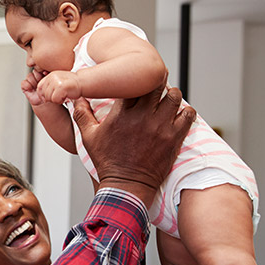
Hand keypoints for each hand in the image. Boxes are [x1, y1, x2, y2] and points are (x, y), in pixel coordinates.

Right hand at [21, 70, 46, 106]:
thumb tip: (45, 71)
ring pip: (29, 76)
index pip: (40, 68)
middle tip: (40, 81)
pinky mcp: (25, 87)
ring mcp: (31, 82)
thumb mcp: (51, 83)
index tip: (45, 74)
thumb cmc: (49, 93)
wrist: (45, 103)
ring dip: (33, 81)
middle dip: (38, 76)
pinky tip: (31, 89)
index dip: (41, 70)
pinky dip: (27, 85)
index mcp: (43, 75)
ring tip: (36, 87)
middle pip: (34, 71)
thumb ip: (49, 75)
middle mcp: (36, 78)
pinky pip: (23, 83)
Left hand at [37, 70, 81, 103]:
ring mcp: (56, 81)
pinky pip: (55, 99)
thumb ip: (50, 85)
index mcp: (50, 75)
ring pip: (49, 98)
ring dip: (56, 100)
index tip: (49, 98)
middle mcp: (52, 77)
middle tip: (60, 96)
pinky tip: (65, 97)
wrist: (83, 82)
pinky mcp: (61, 87)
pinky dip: (60, 101)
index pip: (39, 87)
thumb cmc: (72, 84)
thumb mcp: (58, 81)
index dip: (42, 95)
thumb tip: (41, 95)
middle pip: (44, 94)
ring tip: (63, 95)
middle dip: (51, 98)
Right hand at [72, 86, 194, 205]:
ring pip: (175, 96)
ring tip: (167, 100)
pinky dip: (186, 112)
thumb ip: (82, 114)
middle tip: (155, 87)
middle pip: (157, 84)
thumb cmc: (108, 162)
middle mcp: (143, 117)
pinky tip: (179, 114)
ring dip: (172, 95)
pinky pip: (188, 115)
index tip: (137, 79)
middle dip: (156, 83)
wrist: (126, 186)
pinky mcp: (174, 138)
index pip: (133, 82)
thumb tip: (76, 98)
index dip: (137, 77)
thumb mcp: (88, 137)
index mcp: (122, 113)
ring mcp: (160, 127)